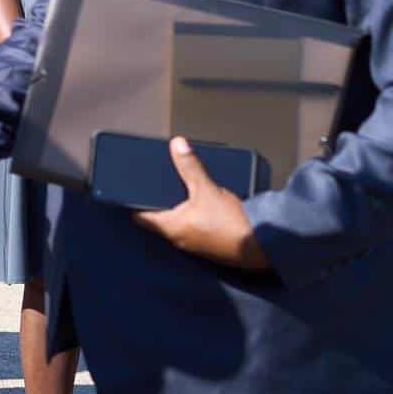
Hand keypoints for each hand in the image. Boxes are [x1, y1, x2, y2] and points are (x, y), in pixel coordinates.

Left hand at [134, 137, 270, 270]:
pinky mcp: (211, 247)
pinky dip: (195, 219)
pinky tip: (205, 209)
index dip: (133, 202)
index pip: (140, 216)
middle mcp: (178, 239)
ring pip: (178, 225)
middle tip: (158, 187)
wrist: (263, 248)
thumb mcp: (207, 189)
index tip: (129, 192)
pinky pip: (195, 231)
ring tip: (182, 194)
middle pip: (159, 219)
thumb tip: (177, 145)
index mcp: (170, 227)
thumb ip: (190, 166)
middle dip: (158, 203)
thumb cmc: (233, 224)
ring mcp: (195, 246)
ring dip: (178, 211)